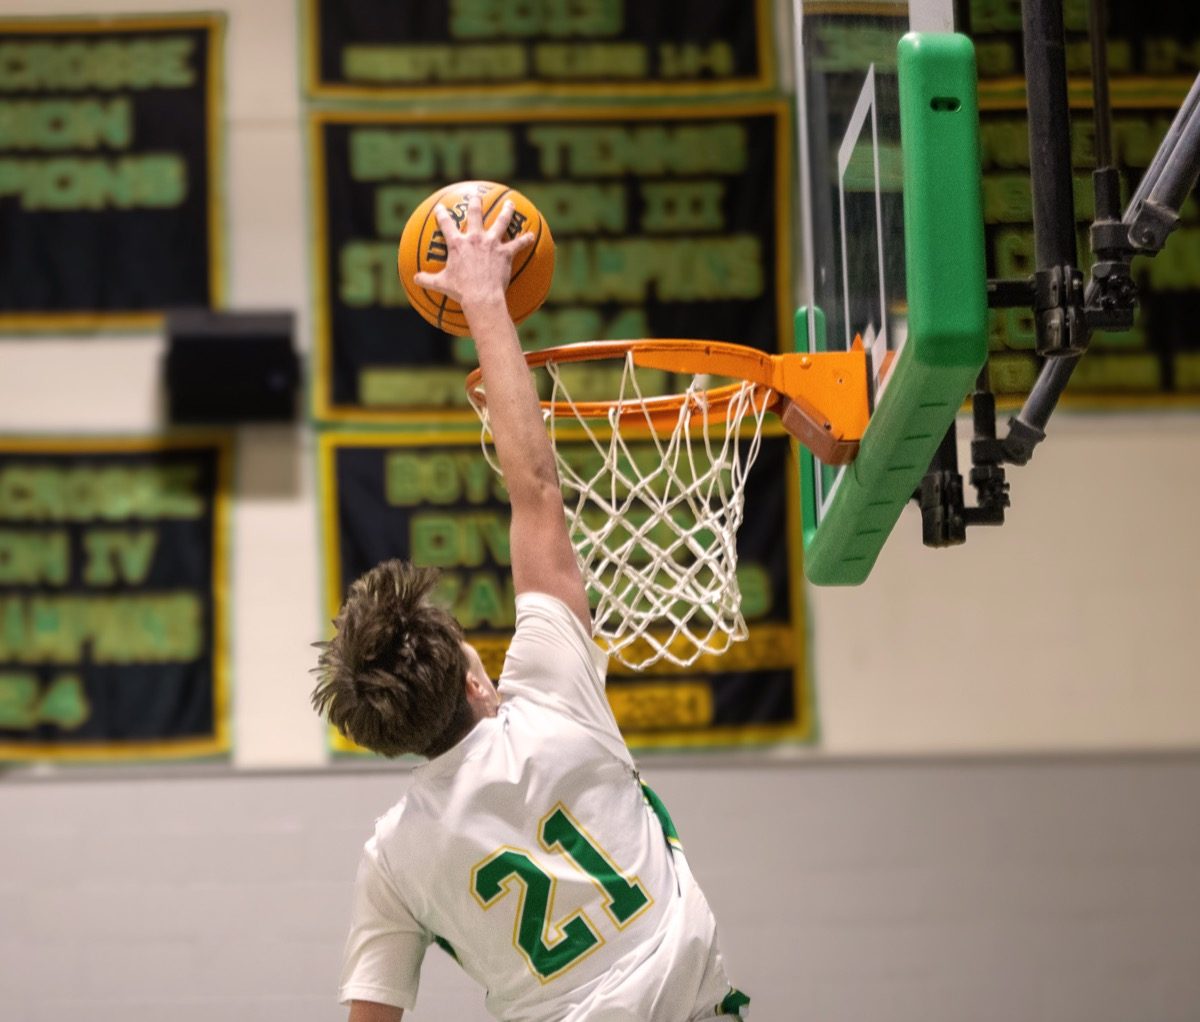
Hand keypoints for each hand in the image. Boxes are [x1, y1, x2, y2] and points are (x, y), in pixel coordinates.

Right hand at [413, 192, 534, 312]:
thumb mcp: (441, 284)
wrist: (481, 296)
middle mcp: (475, 238)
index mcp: (457, 244)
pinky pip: (518, 244)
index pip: (446, 224)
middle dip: (475, 202)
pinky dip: (525, 240)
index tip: (440, 208)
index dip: (442, 215)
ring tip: (510, 204)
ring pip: (501, 222)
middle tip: (476, 195)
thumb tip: (414, 280)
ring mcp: (491, 243)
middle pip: (475, 214)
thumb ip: (427, 279)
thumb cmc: (460, 291)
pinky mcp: (505, 253)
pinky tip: (532, 235)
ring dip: (506, 212)